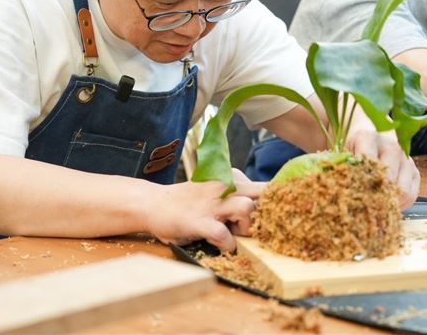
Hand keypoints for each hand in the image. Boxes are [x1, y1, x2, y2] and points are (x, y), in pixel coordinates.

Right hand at [143, 170, 265, 251]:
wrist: (153, 204)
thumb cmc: (185, 202)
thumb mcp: (213, 192)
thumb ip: (234, 195)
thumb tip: (259, 210)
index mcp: (228, 180)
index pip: (263, 185)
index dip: (274, 199)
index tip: (273, 212)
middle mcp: (222, 189)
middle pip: (262, 192)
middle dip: (265, 211)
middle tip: (254, 226)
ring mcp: (211, 205)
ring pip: (246, 208)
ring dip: (246, 225)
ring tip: (235, 233)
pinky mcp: (198, 222)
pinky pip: (222, 234)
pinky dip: (227, 244)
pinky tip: (221, 246)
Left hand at [345, 125, 419, 208]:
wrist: (370, 134)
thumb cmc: (351, 148)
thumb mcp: (340, 151)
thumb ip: (340, 167)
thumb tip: (334, 192)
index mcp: (368, 138)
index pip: (367, 164)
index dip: (360, 184)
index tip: (351, 197)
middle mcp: (391, 146)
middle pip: (388, 180)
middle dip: (375, 198)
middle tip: (363, 210)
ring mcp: (406, 159)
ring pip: (403, 190)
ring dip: (389, 204)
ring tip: (374, 209)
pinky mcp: (415, 171)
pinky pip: (411, 195)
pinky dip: (399, 204)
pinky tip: (385, 204)